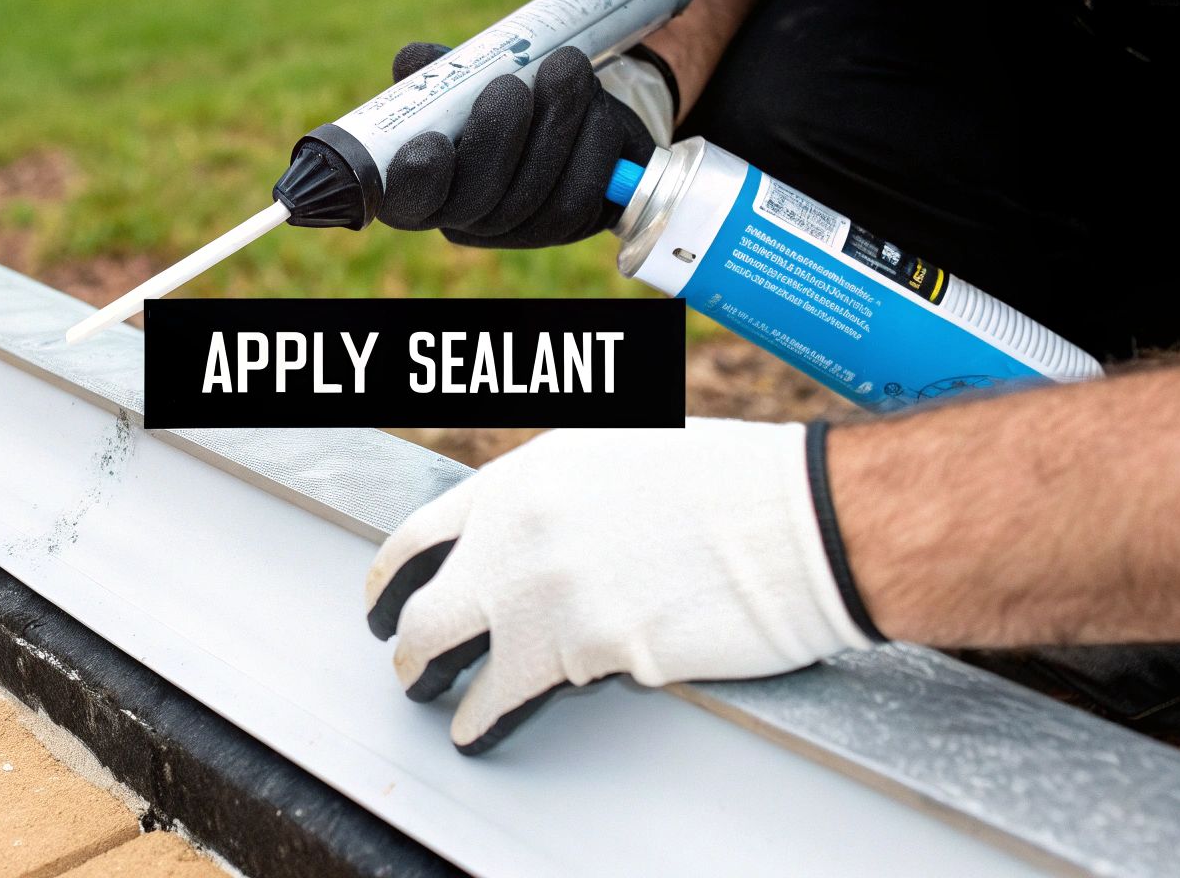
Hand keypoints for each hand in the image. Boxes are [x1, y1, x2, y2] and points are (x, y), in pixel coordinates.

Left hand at [364, 420, 880, 753]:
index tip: (379, 602)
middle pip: (426, 613)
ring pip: (472, 668)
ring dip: (453, 699)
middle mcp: (521, 539)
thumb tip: (508, 538)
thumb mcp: (613, 452)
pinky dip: (505, 717)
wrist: (801, 519)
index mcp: (523, 480)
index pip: (420, 537)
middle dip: (408, 650)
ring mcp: (553, 602)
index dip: (389, 578)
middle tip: (406, 667)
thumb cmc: (727, 479)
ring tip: (453, 715)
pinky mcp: (598, 656)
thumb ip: (547, 495)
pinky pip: (535, 694)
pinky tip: (496, 726)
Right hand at [377, 42, 663, 247]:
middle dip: (496, 137)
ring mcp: (516, 229)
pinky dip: (591, 142)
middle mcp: (463, 219)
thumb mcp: (467, 77)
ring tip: (567, 68)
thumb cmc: (503, 95)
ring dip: (555, 122)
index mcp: (422, 184)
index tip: (431, 144)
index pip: (406, 201)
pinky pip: (580, 193)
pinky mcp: (568, 226)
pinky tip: (594, 106)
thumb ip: (439, 72)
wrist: (575, 114)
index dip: (415, 183)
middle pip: (475, 200)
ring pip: (534, 195)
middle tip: (511, 85)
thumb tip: (412, 60)